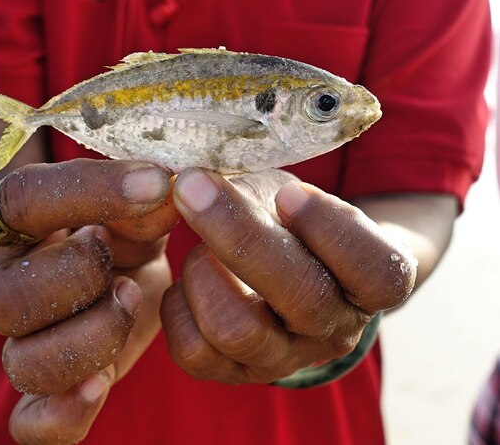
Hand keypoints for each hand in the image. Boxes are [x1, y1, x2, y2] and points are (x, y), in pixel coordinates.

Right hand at [0, 159, 178, 443]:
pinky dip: (61, 414)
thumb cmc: (123, 226)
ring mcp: (30, 341)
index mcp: (21, 226)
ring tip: (129, 301)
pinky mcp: (58, 384)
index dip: (88, 191)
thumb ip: (146, 201)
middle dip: (78, 278)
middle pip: (7, 299)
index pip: (22, 200)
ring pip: (23, 364)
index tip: (153, 183)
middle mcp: (14, 285)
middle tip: (123, 261)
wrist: (117, 265)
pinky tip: (99, 385)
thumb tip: (164, 193)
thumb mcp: (137, 202)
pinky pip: (31, 422)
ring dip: (87, 339)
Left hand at [161, 168, 415, 383]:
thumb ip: (264, 190)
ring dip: (204, 272)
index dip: (332, 230)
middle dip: (242, 236)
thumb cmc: (291, 227)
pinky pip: (192, 351)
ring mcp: (282, 360)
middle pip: (301, 298)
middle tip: (194, 186)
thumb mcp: (291, 196)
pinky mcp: (231, 373)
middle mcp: (332, 332)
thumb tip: (206, 182)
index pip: (377, 271)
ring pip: (236, 330)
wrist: (282, 277)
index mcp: (370, 286)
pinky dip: (178, 305)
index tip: (289, 193)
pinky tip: (188, 282)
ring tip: (200, 248)